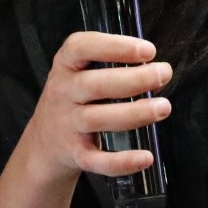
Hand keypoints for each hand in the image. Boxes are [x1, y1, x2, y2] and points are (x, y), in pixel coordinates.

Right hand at [20, 31, 169, 181]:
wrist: (44, 142)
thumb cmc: (73, 99)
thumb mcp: (77, 72)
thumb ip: (108, 63)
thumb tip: (153, 65)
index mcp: (65, 66)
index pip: (80, 48)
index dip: (114, 46)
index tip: (148, 50)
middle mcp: (63, 93)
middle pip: (95, 84)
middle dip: (134, 79)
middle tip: (163, 74)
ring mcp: (67, 125)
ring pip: (99, 119)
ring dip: (135, 113)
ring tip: (163, 107)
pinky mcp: (76, 154)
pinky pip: (98, 160)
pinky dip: (122, 162)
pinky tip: (146, 157)